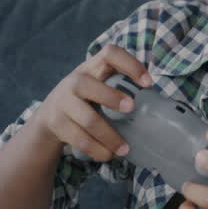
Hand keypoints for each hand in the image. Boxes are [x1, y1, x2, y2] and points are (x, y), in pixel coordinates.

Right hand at [34, 44, 152, 161]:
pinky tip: (108, 155)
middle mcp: (75, 81)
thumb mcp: (100, 83)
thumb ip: (121, 85)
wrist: (49, 114)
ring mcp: (63, 102)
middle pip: (89, 86)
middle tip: (132, 108)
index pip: (110, 53)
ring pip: (87, 119)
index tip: (148, 83)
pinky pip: (79, 138)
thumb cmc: (88, 97)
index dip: (130, 64)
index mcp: (93, 67)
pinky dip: (96, 149)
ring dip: (109, 136)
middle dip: (112, 98)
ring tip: (125, 149)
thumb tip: (158, 104)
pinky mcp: (56, 123)